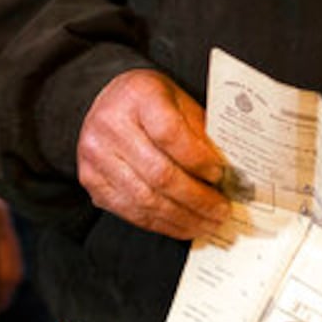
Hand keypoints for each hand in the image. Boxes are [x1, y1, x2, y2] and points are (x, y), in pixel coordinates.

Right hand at [76, 69, 229, 239]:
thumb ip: (201, 133)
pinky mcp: (91, 180)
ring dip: (183, 217)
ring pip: (145, 199)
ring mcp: (97, 155)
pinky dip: (162, 223)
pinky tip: (183, 225)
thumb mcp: (180, 102)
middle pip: (159, 173)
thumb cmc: (149, 102)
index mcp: (139, 96)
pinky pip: (131, 211)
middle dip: (197, 198)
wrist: (108, 103)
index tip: (220, 175)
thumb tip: (229, 172)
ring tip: (207, 223)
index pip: (170, 134)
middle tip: (221, 210)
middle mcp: (111, 125)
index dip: (198, 160)